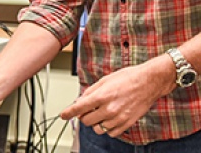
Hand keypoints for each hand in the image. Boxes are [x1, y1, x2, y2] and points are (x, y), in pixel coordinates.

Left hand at [60, 57, 174, 136]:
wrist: (148, 82)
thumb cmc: (127, 78)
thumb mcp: (104, 80)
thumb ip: (90, 91)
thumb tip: (80, 100)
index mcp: (101, 96)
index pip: (79, 108)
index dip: (68, 113)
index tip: (63, 115)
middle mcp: (109, 109)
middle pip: (86, 121)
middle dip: (83, 116)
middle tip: (87, 109)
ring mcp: (118, 118)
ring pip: (98, 129)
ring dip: (95, 122)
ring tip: (100, 113)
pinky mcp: (127, 124)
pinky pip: (111, 133)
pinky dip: (107, 128)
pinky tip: (109, 119)